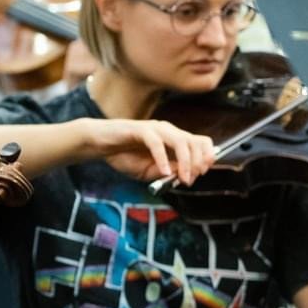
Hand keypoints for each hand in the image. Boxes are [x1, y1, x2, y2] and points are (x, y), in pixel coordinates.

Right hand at [82, 116, 216, 184]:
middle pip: (195, 142)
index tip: (202, 174)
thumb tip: (185, 173)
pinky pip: (157, 143)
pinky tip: (163, 171)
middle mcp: (168, 131)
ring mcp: (155, 129)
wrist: (100, 145)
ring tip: (182, 178)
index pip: (201, 142)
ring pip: (181, 141)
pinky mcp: (141, 130)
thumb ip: (168, 171)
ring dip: (186, 162)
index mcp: (173, 139)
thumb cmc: (124, 156)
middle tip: (191, 179)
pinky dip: (163, 159)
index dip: (207, 157)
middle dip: (198, 163)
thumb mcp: (150, 171)